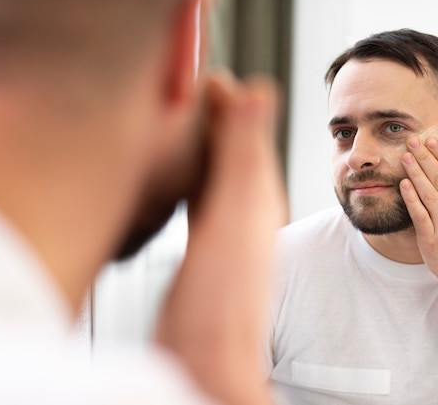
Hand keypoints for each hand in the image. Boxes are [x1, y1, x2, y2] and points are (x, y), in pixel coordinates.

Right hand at [155, 71, 286, 404]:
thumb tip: (257, 91)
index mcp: (254, 197)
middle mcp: (242, 212)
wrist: (205, 360)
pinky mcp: (201, 251)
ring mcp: (221, 233)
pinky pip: (198, 202)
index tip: (213, 77)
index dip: (230, 104)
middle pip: (232, 153)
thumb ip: (243, 156)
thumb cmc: (220, 302)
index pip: (246, 136)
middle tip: (195, 92)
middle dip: (216, 121)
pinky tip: (180, 182)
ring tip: (185, 125)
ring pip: (215, 176)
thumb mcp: (233, 216)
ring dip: (203, 148)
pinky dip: (191, 181)